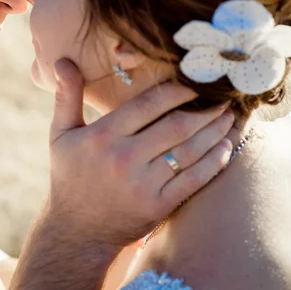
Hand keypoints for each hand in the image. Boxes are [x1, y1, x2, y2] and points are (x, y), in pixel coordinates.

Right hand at [45, 59, 233, 249]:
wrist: (77, 230)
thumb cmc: (69, 175)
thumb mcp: (60, 134)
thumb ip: (66, 95)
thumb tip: (62, 59)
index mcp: (102, 136)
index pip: (148, 104)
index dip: (178, 90)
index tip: (196, 80)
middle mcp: (123, 159)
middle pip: (176, 126)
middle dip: (205, 108)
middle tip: (224, 95)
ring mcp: (142, 185)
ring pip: (189, 151)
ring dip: (215, 131)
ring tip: (229, 116)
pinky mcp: (157, 206)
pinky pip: (193, 180)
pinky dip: (213, 162)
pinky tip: (224, 146)